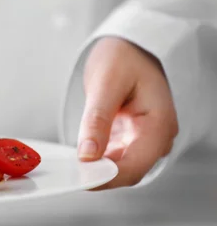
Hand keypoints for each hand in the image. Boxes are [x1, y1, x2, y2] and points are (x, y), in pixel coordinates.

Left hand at [77, 37, 178, 189]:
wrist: (129, 46)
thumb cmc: (123, 57)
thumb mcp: (105, 84)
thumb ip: (97, 120)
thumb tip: (87, 155)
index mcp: (158, 124)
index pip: (133, 167)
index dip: (106, 178)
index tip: (79, 179)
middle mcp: (156, 137)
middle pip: (127, 172)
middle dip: (98, 176)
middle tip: (67, 174)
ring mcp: (145, 139)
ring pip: (120, 168)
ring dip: (95, 170)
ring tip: (68, 167)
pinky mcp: (132, 138)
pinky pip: (114, 157)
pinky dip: (96, 160)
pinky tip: (78, 158)